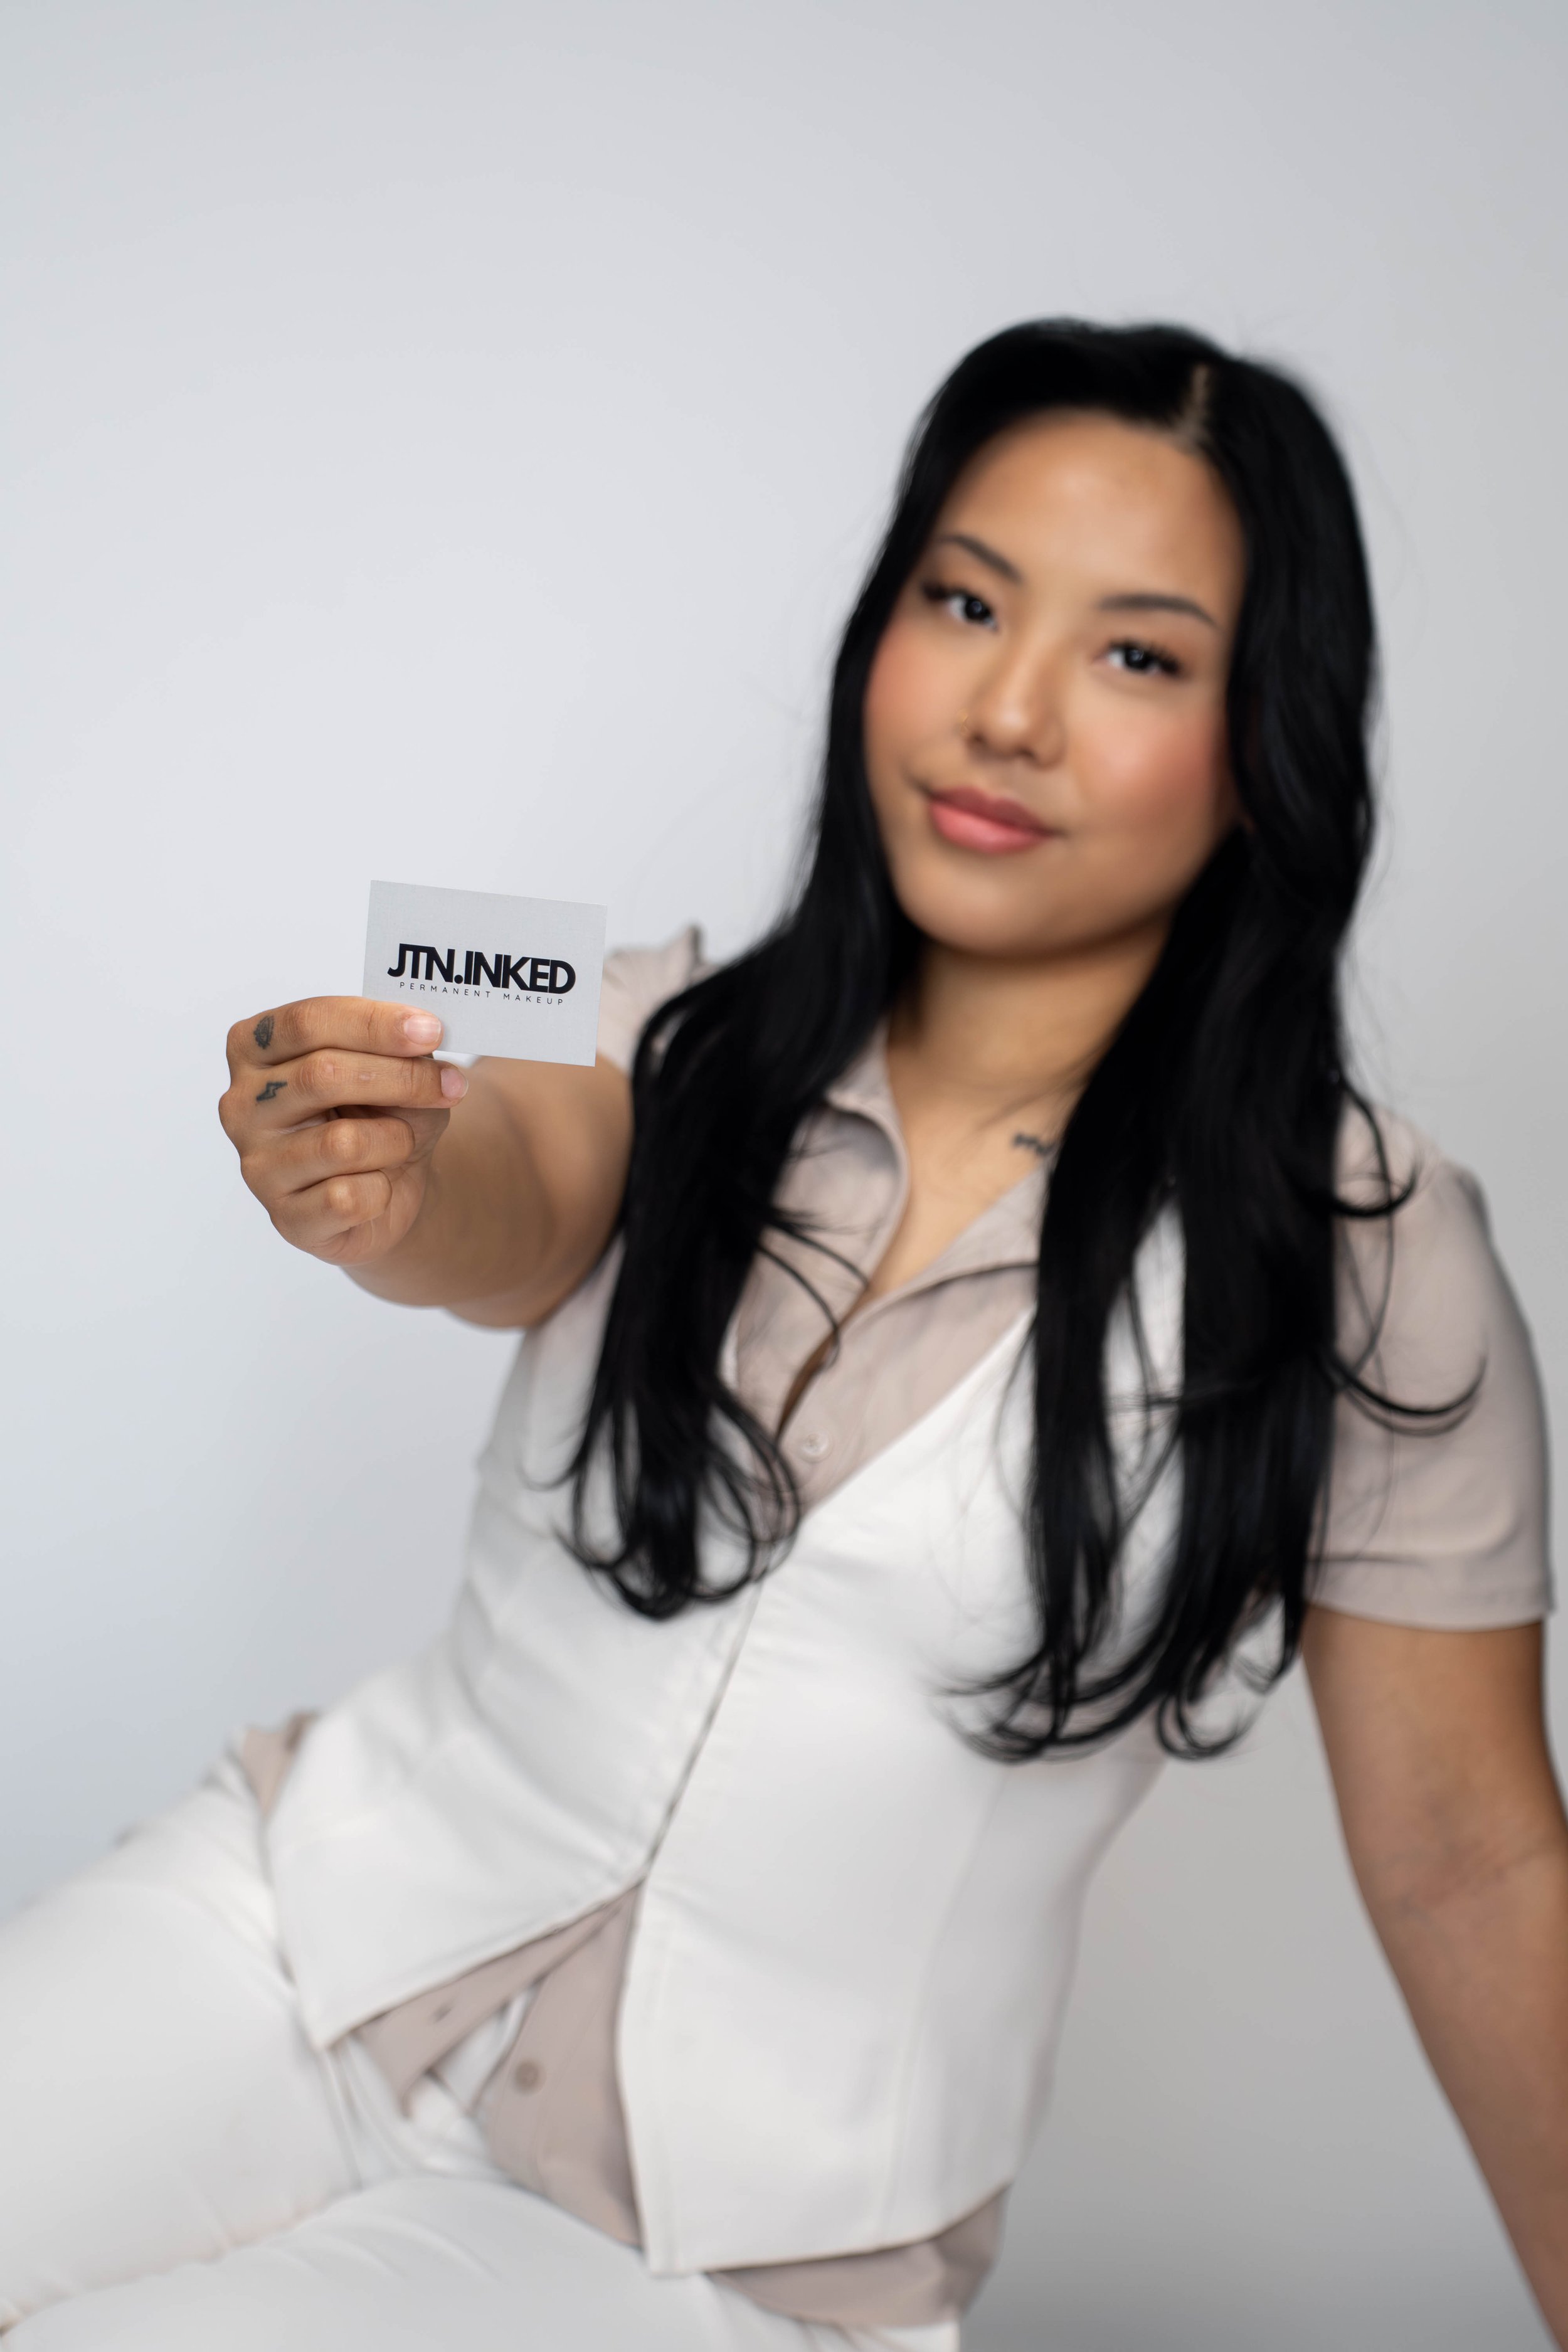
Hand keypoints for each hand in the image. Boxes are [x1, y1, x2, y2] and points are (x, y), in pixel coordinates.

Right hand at [220, 997, 469, 1266]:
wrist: (388, 1187)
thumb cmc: (382, 1114)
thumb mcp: (398, 1068)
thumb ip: (402, 1049)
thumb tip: (422, 1037)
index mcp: (254, 1048)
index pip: (307, 1022)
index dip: (375, 1024)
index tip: (432, 1030)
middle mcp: (242, 1104)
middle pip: (322, 1076)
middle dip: (401, 1078)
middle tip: (451, 1083)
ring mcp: (257, 1165)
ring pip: (341, 1142)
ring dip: (396, 1139)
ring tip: (400, 1142)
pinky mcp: (286, 1218)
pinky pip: (348, 1198)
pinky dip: (382, 1190)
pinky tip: (377, 1186)